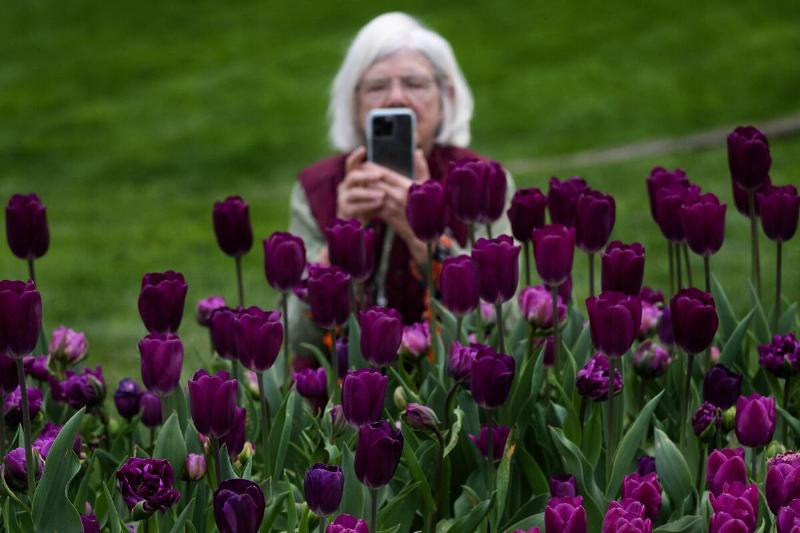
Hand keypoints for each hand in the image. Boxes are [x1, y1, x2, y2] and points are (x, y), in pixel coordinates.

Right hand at [336, 147, 384, 222]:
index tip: (363, 149)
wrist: (358, 224)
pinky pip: (355, 206)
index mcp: (353, 178)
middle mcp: (345, 186)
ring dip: (369, 193)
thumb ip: (381, 179)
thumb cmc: (370, 203)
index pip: (351, 164)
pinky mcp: (345, 211)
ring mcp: (343, 198)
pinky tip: (378, 205)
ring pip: (354, 192)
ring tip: (382, 195)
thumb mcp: (375, 190)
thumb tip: (399, 165)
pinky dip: (367, 205)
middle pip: (353, 176)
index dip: (356, 156)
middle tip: (380, 175)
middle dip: (367, 175)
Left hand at [366, 150, 430, 264]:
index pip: (385, 173)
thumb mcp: (427, 186)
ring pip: (371, 194)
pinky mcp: (387, 217)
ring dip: (363, 189)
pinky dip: (366, 203)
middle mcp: (397, 195)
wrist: (426, 232)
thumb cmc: (428, 206)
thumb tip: (416, 151)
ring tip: (358, 184)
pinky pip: (372, 207)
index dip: (373, 168)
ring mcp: (391, 206)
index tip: (365, 164)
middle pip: (375, 182)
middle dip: (365, 177)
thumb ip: (421, 167)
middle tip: (357, 173)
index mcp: (406, 186)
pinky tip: (362, 200)